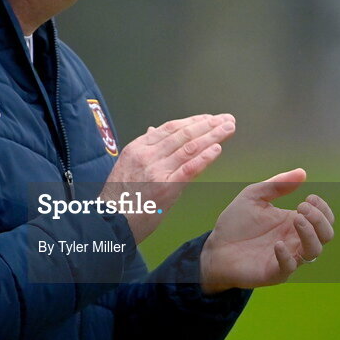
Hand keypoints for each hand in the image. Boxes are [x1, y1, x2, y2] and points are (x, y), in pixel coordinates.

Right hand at [101, 113, 235, 242]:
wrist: (111, 221)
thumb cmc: (119, 197)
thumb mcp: (126, 165)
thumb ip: (143, 148)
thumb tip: (153, 130)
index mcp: (137, 148)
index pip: (170, 128)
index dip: (192, 121)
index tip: (208, 118)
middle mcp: (147, 155)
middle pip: (183, 134)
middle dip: (208, 124)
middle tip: (226, 119)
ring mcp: (157, 170)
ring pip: (189, 147)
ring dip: (212, 136)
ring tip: (228, 129)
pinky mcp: (166, 187)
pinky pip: (189, 168)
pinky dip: (205, 157)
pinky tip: (218, 148)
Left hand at [199, 168, 334, 292]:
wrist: (215, 248)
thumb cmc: (235, 224)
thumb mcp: (253, 196)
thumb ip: (276, 185)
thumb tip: (302, 172)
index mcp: (293, 222)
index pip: (324, 218)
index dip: (323, 208)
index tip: (309, 198)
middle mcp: (295, 240)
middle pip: (326, 234)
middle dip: (320, 219)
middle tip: (301, 208)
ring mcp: (287, 257)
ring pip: (314, 251)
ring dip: (310, 234)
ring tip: (296, 219)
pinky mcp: (274, 272)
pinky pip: (289, 267)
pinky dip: (287, 256)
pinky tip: (276, 244)